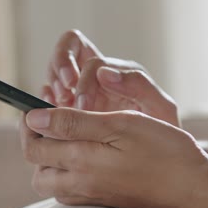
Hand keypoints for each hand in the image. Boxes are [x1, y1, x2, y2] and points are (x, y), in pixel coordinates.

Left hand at [20, 108, 207, 207]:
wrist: (193, 188)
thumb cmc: (163, 152)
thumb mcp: (119, 125)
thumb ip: (74, 122)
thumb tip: (35, 118)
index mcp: (80, 162)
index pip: (35, 146)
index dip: (28, 124)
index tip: (33, 107)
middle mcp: (80, 184)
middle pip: (38, 167)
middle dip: (35, 142)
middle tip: (46, 121)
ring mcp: (91, 195)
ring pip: (51, 181)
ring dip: (49, 158)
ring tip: (63, 136)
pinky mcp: (103, 200)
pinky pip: (69, 190)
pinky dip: (65, 172)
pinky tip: (82, 156)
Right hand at [44, 30, 178, 125]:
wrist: (158, 157)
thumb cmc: (162, 131)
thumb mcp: (160, 107)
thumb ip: (139, 85)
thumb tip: (104, 73)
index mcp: (115, 70)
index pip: (84, 51)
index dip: (77, 68)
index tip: (81, 100)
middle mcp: (94, 76)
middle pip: (65, 50)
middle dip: (59, 67)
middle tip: (64, 92)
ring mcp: (79, 91)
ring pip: (53, 72)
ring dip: (51, 85)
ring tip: (60, 107)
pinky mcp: (69, 111)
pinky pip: (48, 96)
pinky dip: (46, 102)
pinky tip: (54, 118)